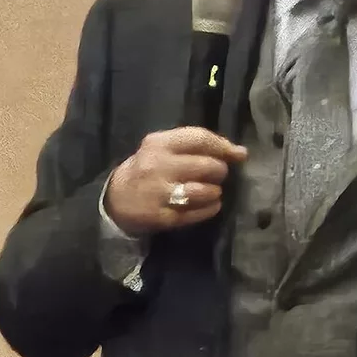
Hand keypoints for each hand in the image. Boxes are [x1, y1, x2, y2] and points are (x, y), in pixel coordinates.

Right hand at [104, 127, 246, 235]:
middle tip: (217, 174)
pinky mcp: (163, 217)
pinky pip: (198, 213)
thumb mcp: (164, 148)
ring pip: (204, 191)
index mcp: (159, 144)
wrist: (115, 200)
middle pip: (207, 166)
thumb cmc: (148, 168)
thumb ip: (198, 145)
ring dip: (215, 191)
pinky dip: (210, 208)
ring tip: (211, 190)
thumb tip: (240, 153)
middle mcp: (158, 166)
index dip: (224, 146)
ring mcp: (159, 193)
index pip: (200, 139)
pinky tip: (208, 204)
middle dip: (220, 171)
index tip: (239, 155)